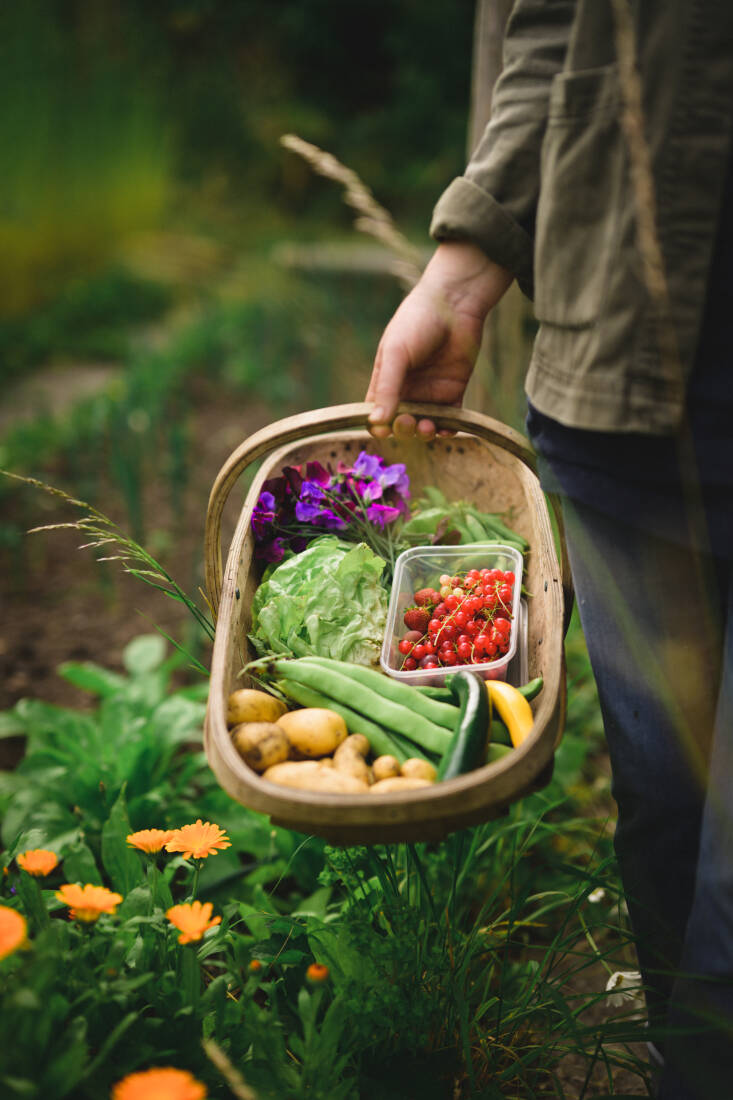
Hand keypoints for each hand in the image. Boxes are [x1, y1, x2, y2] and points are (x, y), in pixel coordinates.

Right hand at [366, 241, 512, 439]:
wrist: (456, 304)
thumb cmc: (417, 321)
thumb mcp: (396, 353)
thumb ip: (387, 387)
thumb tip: (376, 422)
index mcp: (386, 380)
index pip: (376, 413)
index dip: (378, 425)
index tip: (383, 428)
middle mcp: (407, 390)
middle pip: (400, 424)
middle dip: (402, 429)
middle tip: (408, 422)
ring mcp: (431, 393)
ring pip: (424, 426)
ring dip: (424, 433)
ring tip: (428, 427)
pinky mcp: (454, 392)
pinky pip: (450, 420)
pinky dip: (447, 430)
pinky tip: (446, 430)